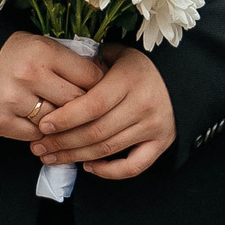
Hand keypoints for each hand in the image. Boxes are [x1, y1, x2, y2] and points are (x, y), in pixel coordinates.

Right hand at [0, 33, 107, 141]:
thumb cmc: (12, 56)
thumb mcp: (40, 46)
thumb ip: (68, 62)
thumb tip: (104, 79)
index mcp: (42, 51)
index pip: (90, 76)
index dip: (101, 86)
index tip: (103, 91)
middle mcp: (28, 75)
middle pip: (76, 103)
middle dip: (85, 109)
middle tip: (88, 110)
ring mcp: (13, 101)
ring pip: (57, 123)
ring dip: (62, 124)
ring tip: (62, 118)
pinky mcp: (0, 122)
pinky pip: (35, 136)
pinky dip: (40, 133)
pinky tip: (38, 123)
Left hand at [31, 45, 175, 179]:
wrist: (185, 77)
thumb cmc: (141, 65)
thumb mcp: (119, 54)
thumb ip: (91, 63)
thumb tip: (61, 78)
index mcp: (129, 80)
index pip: (93, 105)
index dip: (66, 118)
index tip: (43, 125)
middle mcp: (142, 105)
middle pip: (96, 131)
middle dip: (63, 142)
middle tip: (39, 147)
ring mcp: (153, 127)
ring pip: (107, 150)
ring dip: (75, 157)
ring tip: (51, 158)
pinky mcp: (161, 143)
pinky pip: (133, 166)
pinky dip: (109, 171)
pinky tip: (88, 166)